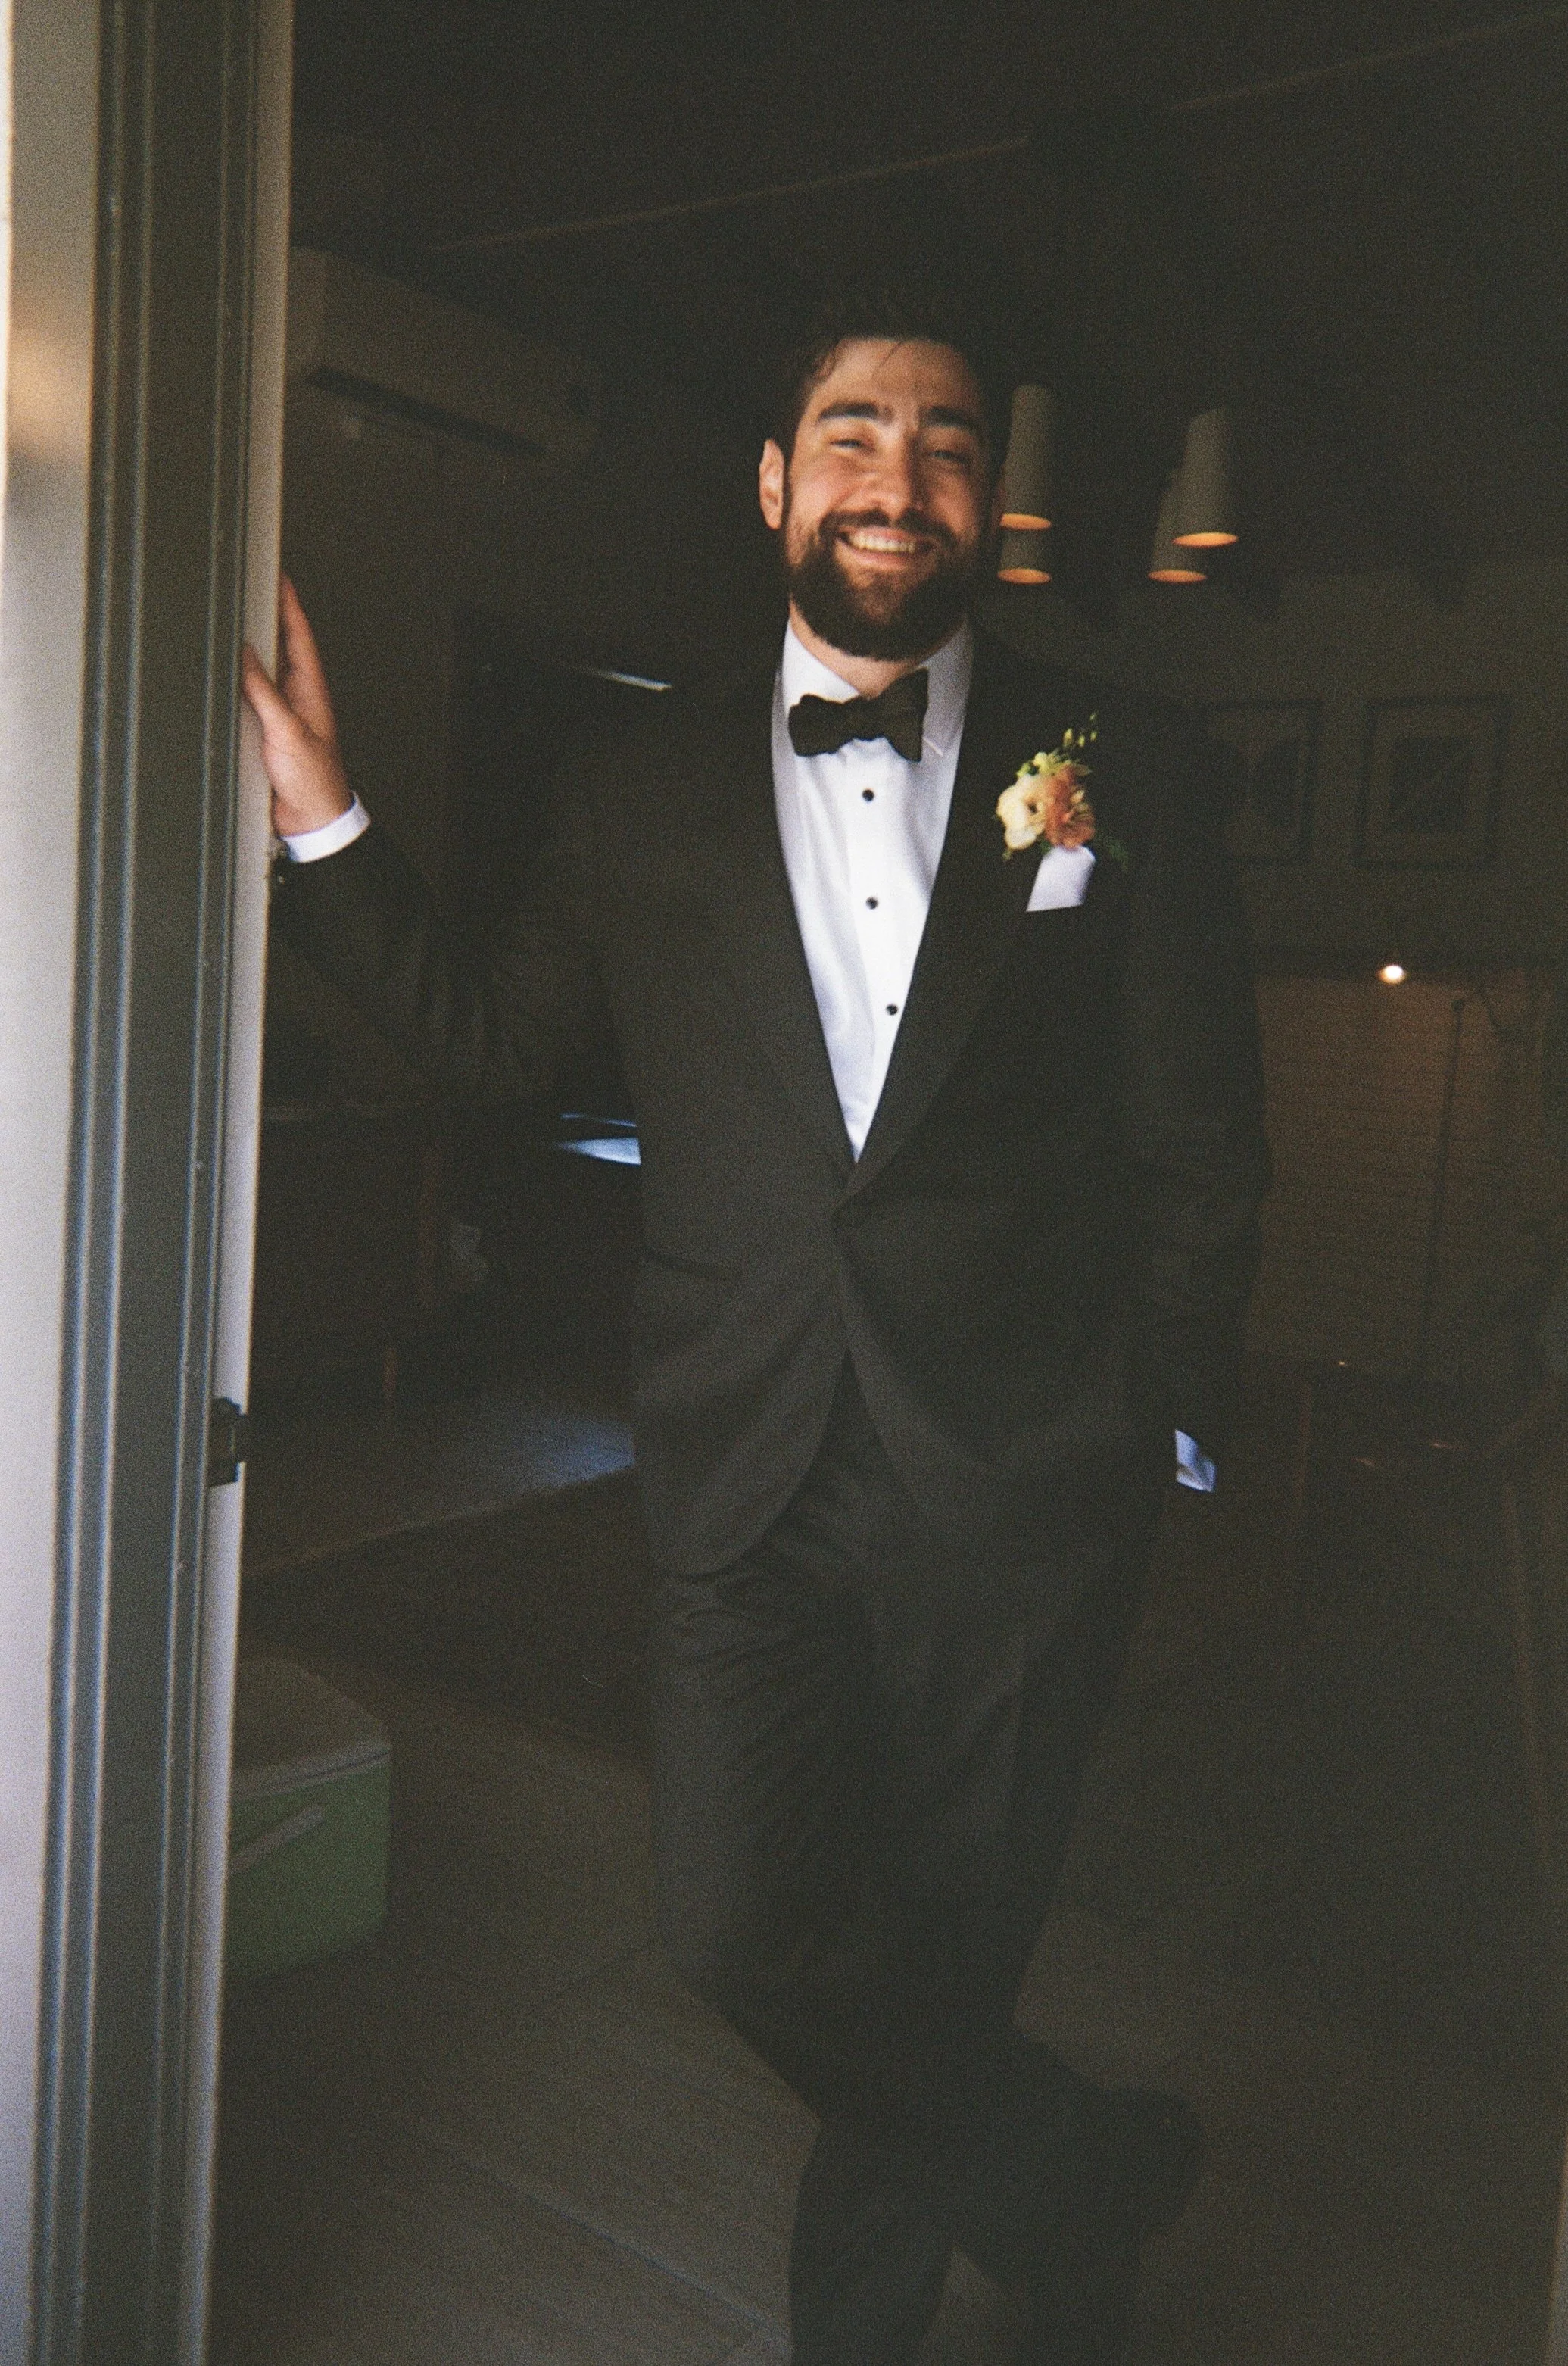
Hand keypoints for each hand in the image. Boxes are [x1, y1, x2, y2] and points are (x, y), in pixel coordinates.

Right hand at [241, 576, 352, 837]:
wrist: (310, 819)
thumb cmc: (313, 780)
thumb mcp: (287, 731)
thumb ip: (265, 693)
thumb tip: (245, 654)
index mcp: (310, 690)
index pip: (298, 636)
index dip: (288, 604)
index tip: (278, 575)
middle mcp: (296, 697)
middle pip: (277, 648)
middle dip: (264, 617)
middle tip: (246, 587)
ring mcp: (280, 713)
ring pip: (260, 671)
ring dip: (246, 649)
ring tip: (227, 620)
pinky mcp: (265, 731)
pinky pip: (248, 697)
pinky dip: (235, 682)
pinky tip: (219, 673)